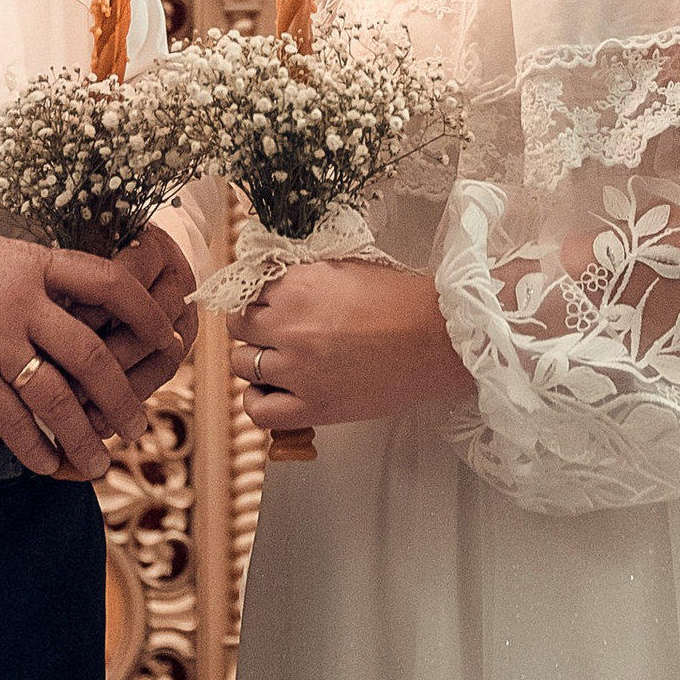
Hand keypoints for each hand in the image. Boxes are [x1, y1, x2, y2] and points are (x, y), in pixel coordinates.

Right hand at [0, 219, 185, 483]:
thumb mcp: (1, 252)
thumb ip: (42, 277)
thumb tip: (86, 299)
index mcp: (36, 265)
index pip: (109, 283)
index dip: (145, 314)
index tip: (168, 338)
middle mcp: (21, 302)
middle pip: (91, 354)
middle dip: (122, 396)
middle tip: (137, 423)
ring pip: (57, 397)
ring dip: (85, 435)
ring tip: (101, 460)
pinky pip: (11, 420)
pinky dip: (34, 447)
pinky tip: (48, 464)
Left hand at [232, 264, 472, 436]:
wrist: (440, 339)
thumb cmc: (402, 300)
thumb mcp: (344, 268)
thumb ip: (303, 276)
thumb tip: (275, 284)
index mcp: (295, 286)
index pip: (247, 290)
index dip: (260, 298)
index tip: (271, 305)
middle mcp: (288, 327)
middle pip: (240, 326)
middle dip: (255, 327)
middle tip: (276, 332)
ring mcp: (296, 370)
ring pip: (242, 365)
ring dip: (256, 361)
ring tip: (279, 361)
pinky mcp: (313, 407)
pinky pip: (258, 410)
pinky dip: (258, 401)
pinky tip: (272, 392)